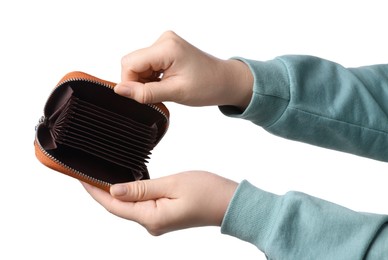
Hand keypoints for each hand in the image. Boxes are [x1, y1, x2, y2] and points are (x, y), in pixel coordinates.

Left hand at [81, 171, 237, 235]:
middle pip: (118, 207)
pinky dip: (130, 194)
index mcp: (151, 218)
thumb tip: (114, 190)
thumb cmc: (207, 192)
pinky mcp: (164, 216)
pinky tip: (126, 183)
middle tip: (86, 171)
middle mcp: (152, 224)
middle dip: (100, 191)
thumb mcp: (172, 184)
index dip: (94, 191)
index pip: (113, 205)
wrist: (230, 202)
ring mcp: (158, 222)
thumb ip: (141, 189)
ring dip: (114, 192)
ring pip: (129, 206)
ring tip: (101, 175)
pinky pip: (141, 206)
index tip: (79, 176)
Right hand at [116, 31, 252, 109]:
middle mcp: (164, 40)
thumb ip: (145, 92)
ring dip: (146, 80)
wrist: (225, 81)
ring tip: (166, 89)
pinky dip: (152, 77)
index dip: (130, 83)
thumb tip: (120, 90)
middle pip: (132, 63)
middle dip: (139, 82)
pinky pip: (147, 63)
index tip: (143, 97)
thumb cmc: (208, 86)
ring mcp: (165, 43)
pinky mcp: (167, 48)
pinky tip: (166, 83)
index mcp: (166, 48)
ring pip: (139, 64)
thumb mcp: (175, 93)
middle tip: (158, 94)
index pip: (129, 63)